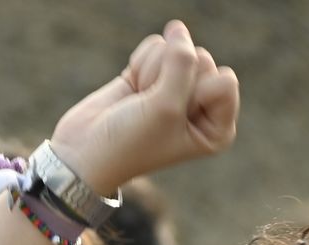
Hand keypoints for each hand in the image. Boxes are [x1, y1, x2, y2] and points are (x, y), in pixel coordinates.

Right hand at [50, 19, 239, 192]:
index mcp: (216, 129)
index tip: (170, 121)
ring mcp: (176, 89)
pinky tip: (131, 89)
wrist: (83, 153)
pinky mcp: (151, 75)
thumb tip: (178, 28)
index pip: (224, 81)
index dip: (193, 94)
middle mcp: (201, 108)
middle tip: (149, 111)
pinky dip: (139, 65)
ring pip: (177, 50)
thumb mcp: (166, 107)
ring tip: (139, 102)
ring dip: (151, 74)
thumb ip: (182, 61)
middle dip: (169, 81)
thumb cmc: (130, 143)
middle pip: (202, 61)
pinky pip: (156, 47)